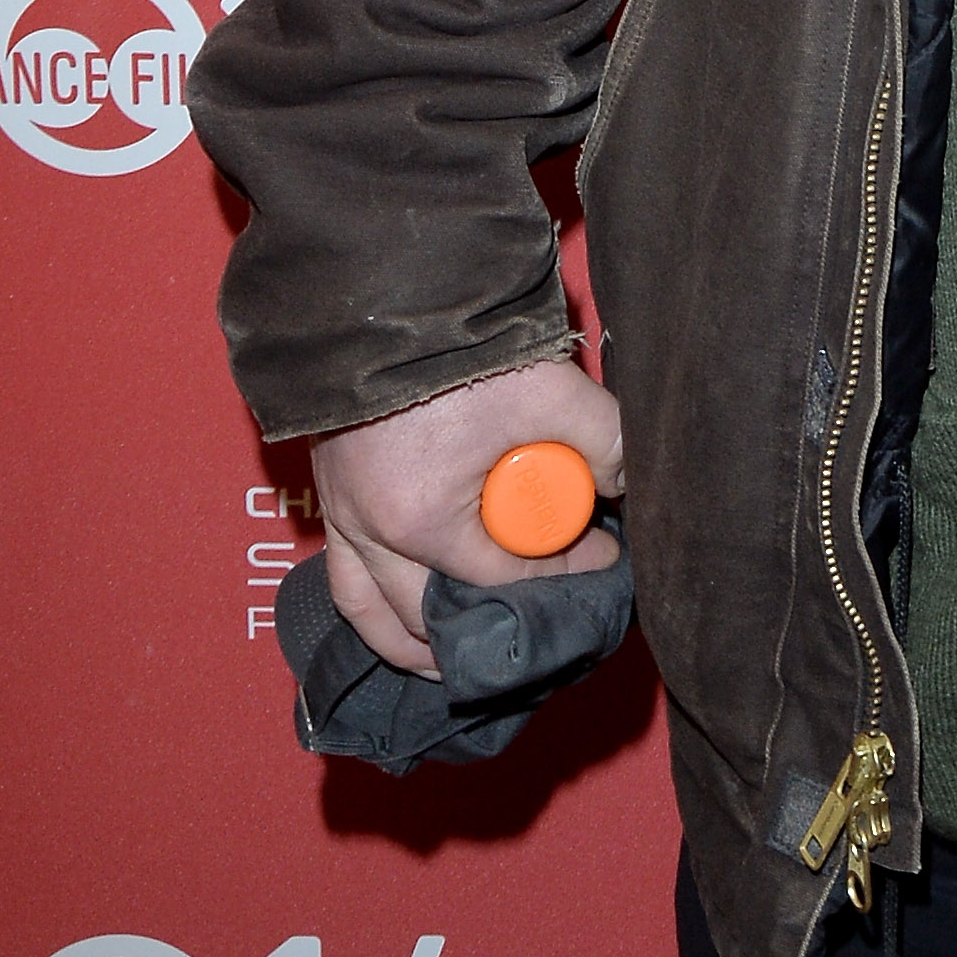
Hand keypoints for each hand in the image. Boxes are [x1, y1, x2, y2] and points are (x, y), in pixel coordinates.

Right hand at [310, 355, 624, 678]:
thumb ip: (606, 438)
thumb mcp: (551, 393)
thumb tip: (630, 481)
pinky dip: (367, 603)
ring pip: (366, 610)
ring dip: (407, 643)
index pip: (505, 574)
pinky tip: (392, 608)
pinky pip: (339, 574)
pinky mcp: (325, 492)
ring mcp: (339, 515)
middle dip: (476, 635)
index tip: (602, 556)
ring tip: (444, 663)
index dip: (561, 572)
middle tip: (525, 636)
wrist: (383, 293)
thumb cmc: (459, 349)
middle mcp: (370, 532)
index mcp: (423, 521)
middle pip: (425, 615)